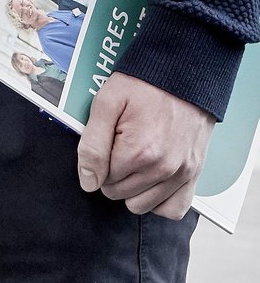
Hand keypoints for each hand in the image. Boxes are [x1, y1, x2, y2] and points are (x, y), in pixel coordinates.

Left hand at [77, 71, 214, 219]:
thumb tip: (88, 181)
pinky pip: (173, 209)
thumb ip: (92, 144)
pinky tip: (151, 181)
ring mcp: (181, 174)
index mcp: (138, 152)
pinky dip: (159, 201)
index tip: (110, 139)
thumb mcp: (106, 103)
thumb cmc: (144, 84)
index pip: (102, 180)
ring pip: (142, 206)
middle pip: (120, 194)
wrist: (184, 73)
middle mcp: (163, 169)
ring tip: (136, 159)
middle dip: (114, 173)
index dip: (100, 159)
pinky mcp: (194, 175)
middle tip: (122, 145)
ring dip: (133, 188)